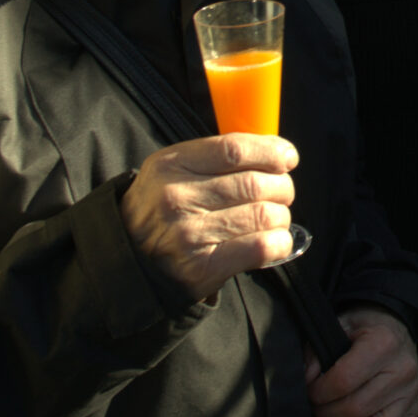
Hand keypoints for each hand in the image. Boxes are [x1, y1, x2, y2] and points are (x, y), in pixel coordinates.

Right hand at [120, 134, 298, 299]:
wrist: (130, 258)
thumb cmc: (162, 207)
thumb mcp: (173, 169)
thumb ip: (217, 157)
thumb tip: (277, 154)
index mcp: (171, 164)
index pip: (234, 149)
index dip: (271, 151)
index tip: (288, 157)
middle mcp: (177, 197)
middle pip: (255, 183)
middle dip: (282, 187)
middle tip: (281, 192)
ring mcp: (189, 234)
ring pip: (264, 215)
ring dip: (281, 216)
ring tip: (275, 218)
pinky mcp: (202, 267)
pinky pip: (260, 248)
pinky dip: (279, 242)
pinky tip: (275, 240)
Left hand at [306, 308, 417, 416]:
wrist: (396, 330)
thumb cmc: (363, 330)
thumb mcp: (338, 327)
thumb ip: (317, 351)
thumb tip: (308, 379)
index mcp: (384, 343)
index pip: (344, 380)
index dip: (319, 391)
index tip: (312, 389)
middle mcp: (403, 369)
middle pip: (356, 409)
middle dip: (327, 412)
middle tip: (319, 405)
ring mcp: (412, 393)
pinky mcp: (416, 410)